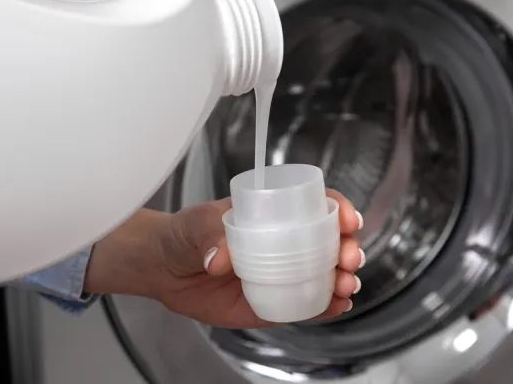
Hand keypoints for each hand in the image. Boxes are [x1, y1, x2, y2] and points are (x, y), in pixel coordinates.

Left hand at [85, 190, 364, 327]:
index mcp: (273, 214)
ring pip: (324, 275)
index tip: (348, 219)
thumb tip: (218, 259)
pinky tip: (337, 306)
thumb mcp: (193, 225)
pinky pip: (305, 305)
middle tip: (348, 258)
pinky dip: (325, 307)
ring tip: (345, 285)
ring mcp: (281, 273)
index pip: (316, 205)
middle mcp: (284, 242)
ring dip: (343, 278)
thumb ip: (205, 235)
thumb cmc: (182, 234)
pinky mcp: (272, 303)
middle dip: (348, 248)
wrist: (164, 269)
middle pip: (329, 242)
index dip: (338, 209)